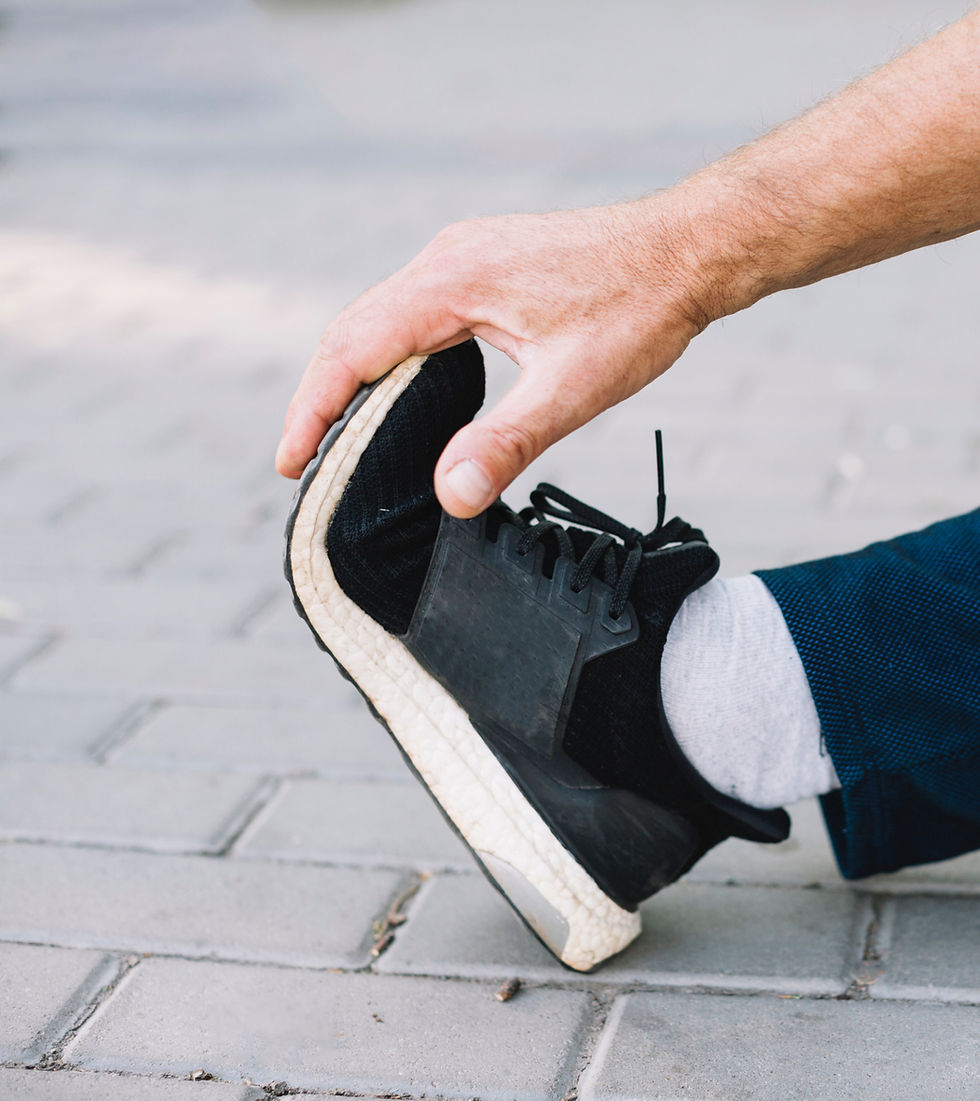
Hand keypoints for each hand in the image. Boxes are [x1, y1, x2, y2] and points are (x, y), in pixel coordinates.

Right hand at [275, 201, 706, 515]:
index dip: (313, 409)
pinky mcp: (483, 265)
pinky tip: (398, 391)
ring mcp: (463, 257)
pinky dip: (389, 355)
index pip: (353, 348)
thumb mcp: (573, 386)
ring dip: (352, 374)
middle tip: (303, 461)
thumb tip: (450, 496)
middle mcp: (446, 259)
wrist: (689, 249)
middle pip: (353, 330)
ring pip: (381, 318)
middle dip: (321, 396)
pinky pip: (413, 311)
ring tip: (338, 435)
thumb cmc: (639, 309)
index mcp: (452, 281)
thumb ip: (508, 441)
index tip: (289, 462)